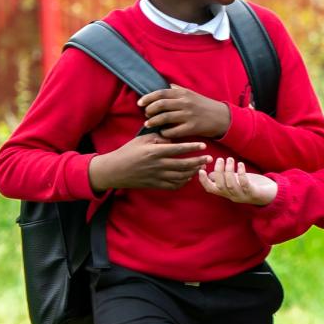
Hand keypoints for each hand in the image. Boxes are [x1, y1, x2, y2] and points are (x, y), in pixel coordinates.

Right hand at [88, 132, 210, 190]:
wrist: (114, 170)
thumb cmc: (128, 151)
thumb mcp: (142, 139)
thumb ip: (159, 138)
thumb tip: (174, 138)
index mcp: (154, 151)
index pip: (178, 149)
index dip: (192, 147)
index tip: (203, 146)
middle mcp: (157, 165)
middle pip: (183, 164)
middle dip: (199, 161)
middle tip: (209, 158)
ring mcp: (156, 176)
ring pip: (181, 176)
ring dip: (193, 172)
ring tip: (201, 166)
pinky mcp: (155, 185)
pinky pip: (173, 185)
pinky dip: (183, 182)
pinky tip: (188, 177)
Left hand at [139, 84, 231, 139]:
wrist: (222, 118)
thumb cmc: (204, 106)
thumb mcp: (193, 94)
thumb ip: (179, 90)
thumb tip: (166, 85)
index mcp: (184, 94)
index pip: (161, 93)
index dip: (148, 98)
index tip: (140, 103)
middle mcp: (185, 103)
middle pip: (160, 105)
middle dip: (149, 110)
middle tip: (146, 114)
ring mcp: (188, 116)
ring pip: (164, 118)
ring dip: (153, 122)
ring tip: (148, 124)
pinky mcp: (192, 128)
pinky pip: (172, 131)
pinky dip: (164, 132)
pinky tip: (162, 132)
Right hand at [195, 157, 277, 205]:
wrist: (268, 196)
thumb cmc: (248, 186)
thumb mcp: (234, 182)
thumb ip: (223, 178)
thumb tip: (210, 173)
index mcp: (225, 193)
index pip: (211, 189)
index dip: (204, 181)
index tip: (201, 170)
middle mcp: (232, 196)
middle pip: (220, 186)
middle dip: (218, 171)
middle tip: (220, 159)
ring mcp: (242, 196)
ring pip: (231, 185)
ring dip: (229, 171)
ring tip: (230, 159)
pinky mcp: (252, 193)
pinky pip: (245, 184)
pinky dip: (241, 174)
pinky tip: (241, 164)